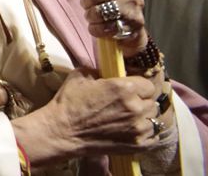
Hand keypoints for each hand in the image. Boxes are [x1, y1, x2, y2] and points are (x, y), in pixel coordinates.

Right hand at [12, 69, 158, 164]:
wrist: (63, 131)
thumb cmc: (69, 102)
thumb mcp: (81, 75)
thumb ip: (101, 71)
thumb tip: (108, 70)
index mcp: (124, 87)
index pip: (148, 84)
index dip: (139, 86)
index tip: (131, 89)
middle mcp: (135, 108)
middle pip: (152, 102)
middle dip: (141, 101)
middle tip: (128, 104)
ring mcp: (138, 128)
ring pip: (153, 119)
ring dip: (143, 118)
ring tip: (128, 119)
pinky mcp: (137, 145)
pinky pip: (153, 136)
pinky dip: (145, 133)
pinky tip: (131, 130)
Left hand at [73, 0, 147, 55]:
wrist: (129, 18)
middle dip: (86, 2)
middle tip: (87, 5)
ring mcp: (136, 4)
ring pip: (101, 12)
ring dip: (91, 16)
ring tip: (92, 15)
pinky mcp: (136, 22)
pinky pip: (108, 27)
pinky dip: (97, 29)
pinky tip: (98, 25)